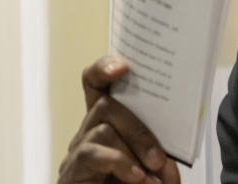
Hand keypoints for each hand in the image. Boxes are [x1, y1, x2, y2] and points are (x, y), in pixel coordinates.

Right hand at [58, 56, 180, 183]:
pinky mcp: (71, 170)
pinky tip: (135, 177)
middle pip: (106, 105)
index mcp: (110, 121)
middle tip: (159, 159)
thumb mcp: (155, 167)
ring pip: (103, 129)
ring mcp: (77, 149)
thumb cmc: (135, 183)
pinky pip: (91, 153)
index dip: (104, 67)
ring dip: (132, 150)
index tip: (122, 65)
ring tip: (151, 174)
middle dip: (138, 130)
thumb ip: (162, 156)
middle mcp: (89, 130)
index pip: (98, 83)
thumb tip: (166, 158)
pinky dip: (118, 163)